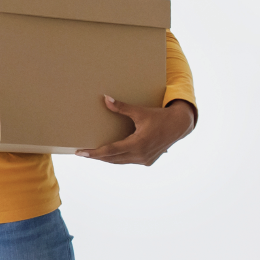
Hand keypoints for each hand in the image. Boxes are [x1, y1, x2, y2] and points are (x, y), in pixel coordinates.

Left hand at [75, 97, 196, 164]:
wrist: (179, 126)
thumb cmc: (159, 117)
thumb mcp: (140, 112)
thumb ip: (122, 107)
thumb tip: (105, 98)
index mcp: (137, 144)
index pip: (110, 151)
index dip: (93, 153)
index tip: (80, 153)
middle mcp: (140, 155)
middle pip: (112, 158)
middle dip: (96, 156)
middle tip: (81, 153)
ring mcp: (145, 160)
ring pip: (120, 161)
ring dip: (107, 158)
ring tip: (92, 154)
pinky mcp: (148, 161)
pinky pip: (128, 161)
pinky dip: (118, 158)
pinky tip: (110, 154)